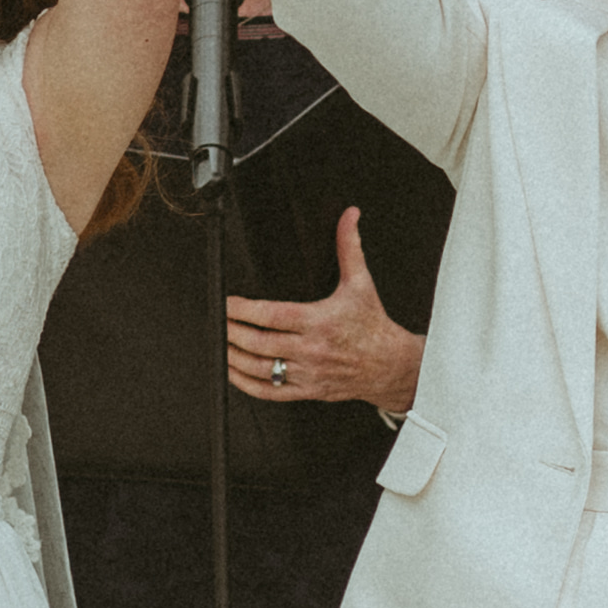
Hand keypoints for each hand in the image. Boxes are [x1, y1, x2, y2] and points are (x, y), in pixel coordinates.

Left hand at [227, 208, 423, 414]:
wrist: (390, 364)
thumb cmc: (372, 324)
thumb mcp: (361, 282)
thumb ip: (349, 247)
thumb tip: (349, 216)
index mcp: (320, 321)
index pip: (272, 316)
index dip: (244, 310)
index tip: (228, 303)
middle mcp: (311, 349)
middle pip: (260, 343)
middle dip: (232, 332)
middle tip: (216, 322)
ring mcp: (308, 372)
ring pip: (260, 369)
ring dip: (234, 357)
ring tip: (220, 343)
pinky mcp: (307, 390)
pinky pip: (271, 392)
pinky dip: (247, 383)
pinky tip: (234, 371)